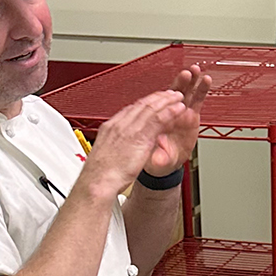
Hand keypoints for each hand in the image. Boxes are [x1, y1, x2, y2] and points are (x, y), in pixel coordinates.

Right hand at [78, 79, 204, 198]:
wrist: (97, 182)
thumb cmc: (99, 175)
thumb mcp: (106, 155)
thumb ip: (115, 146)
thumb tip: (119, 147)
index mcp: (110, 128)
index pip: (130, 110)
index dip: (144, 103)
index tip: (152, 101)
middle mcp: (119, 124)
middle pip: (141, 105)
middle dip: (157, 97)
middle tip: (169, 93)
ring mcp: (129, 129)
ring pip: (151, 109)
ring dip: (167, 101)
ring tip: (178, 97)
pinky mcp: (140, 137)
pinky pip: (158, 119)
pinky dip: (170, 112)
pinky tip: (179, 109)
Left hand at [141, 66, 210, 175]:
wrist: (165, 162)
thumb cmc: (155, 157)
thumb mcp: (152, 159)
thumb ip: (155, 156)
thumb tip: (157, 157)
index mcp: (155, 121)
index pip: (161, 107)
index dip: (167, 101)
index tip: (173, 97)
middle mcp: (167, 113)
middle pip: (171, 94)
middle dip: (179, 83)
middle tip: (185, 75)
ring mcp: (179, 112)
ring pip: (184, 93)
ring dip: (189, 81)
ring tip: (194, 71)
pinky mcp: (191, 115)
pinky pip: (197, 100)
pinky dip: (201, 89)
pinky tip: (205, 80)